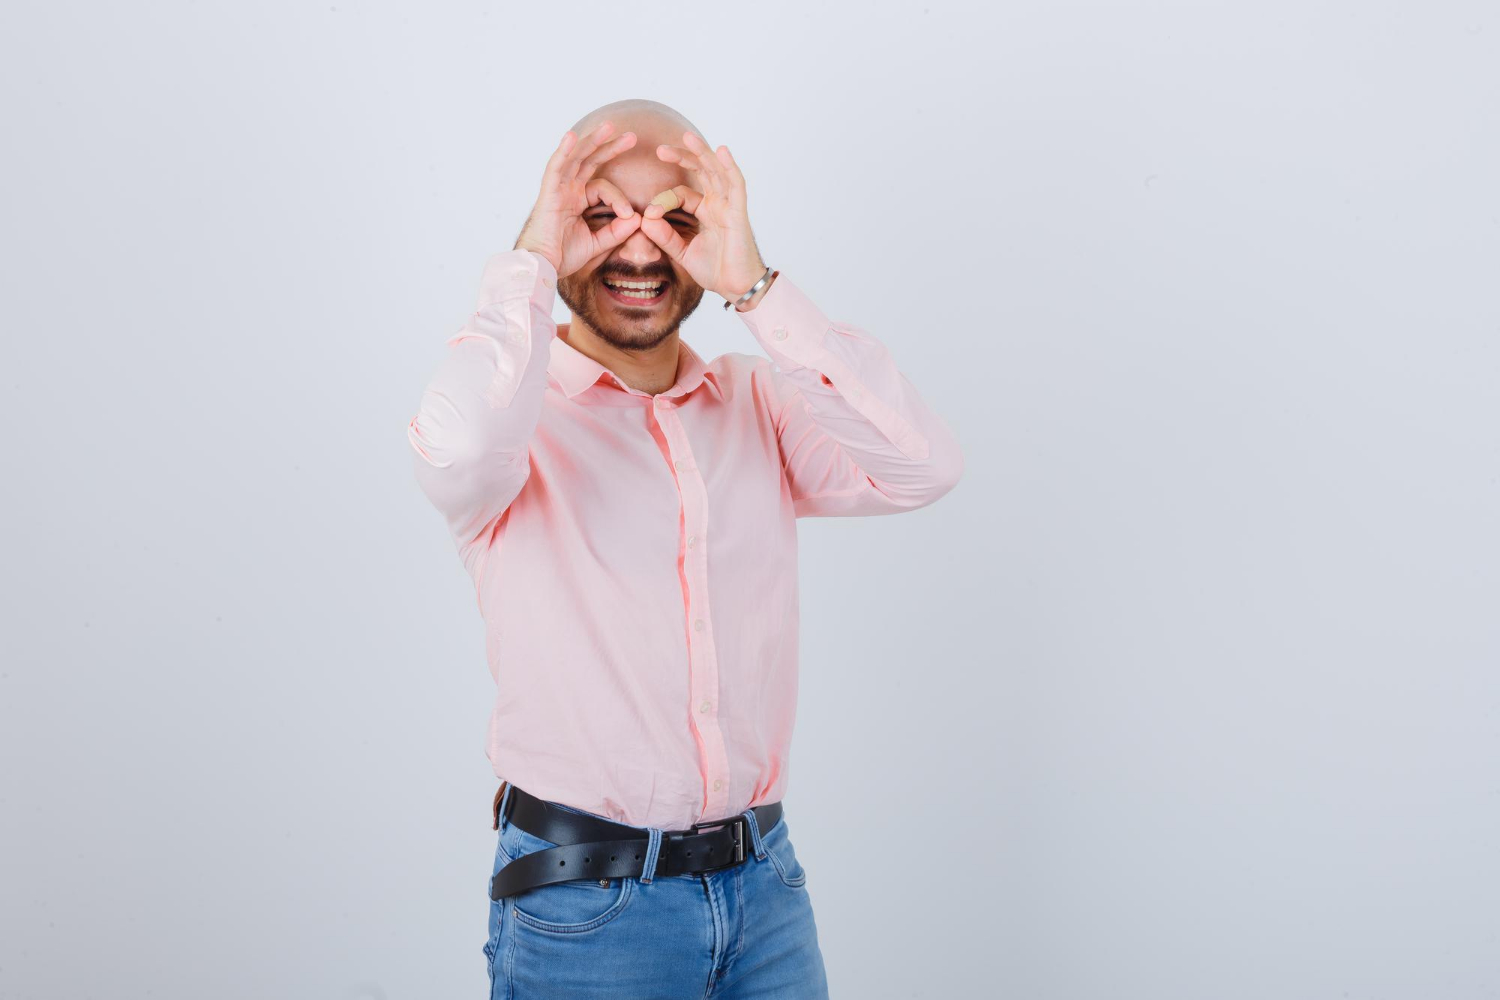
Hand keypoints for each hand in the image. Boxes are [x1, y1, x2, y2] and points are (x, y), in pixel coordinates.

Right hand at [513, 121, 644, 278]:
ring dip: (592, 141)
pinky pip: (555, 167)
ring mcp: (557, 189)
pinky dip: (563, 151)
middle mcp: (567, 190)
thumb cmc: (564, 256)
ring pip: (576, 157)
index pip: (604, 187)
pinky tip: (571, 136)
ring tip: (610, 127)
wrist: (543, 266)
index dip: (620, 199)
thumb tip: (638, 219)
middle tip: (632, 136)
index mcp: (577, 200)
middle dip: (610, 147)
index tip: (630, 215)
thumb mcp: (597, 242)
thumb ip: (617, 231)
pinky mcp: (548, 193)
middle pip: (590, 161)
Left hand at [639, 132, 766, 301]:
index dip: (662, 201)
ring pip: (717, 171)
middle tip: (659, 149)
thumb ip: (664, 237)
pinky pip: (736, 185)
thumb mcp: (682, 252)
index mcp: (706, 211)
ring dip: (702, 153)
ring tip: (688, 137)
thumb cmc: (715, 270)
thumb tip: (644, 220)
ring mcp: (729, 206)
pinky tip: (721, 150)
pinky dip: (730, 167)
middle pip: (701, 171)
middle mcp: (718, 204)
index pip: (681, 195)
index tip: (648, 215)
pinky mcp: (738, 213)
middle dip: (682, 157)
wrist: (735, 288)